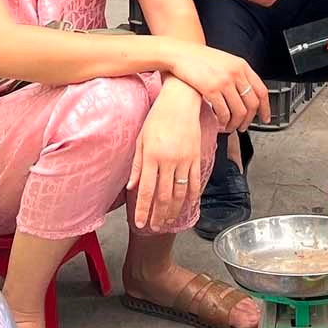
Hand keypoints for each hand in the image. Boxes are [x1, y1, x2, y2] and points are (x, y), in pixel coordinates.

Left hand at [129, 89, 205, 229]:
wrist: (181, 100)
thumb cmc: (158, 117)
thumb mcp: (141, 138)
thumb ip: (137, 164)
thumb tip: (131, 186)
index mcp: (152, 156)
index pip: (146, 190)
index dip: (144, 209)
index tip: (141, 223)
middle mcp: (168, 160)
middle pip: (164, 196)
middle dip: (159, 215)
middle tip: (155, 227)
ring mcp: (184, 160)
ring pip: (180, 193)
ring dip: (174, 210)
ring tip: (168, 222)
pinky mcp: (196, 157)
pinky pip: (194, 182)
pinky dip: (191, 198)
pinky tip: (187, 206)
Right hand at [167, 42, 271, 131]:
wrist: (180, 53)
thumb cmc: (199, 58)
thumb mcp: (225, 61)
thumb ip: (237, 74)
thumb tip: (245, 94)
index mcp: (241, 66)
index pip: (261, 91)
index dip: (266, 108)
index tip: (265, 118)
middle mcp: (236, 73)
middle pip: (252, 104)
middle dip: (249, 120)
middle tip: (243, 127)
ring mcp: (224, 81)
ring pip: (239, 111)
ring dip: (235, 124)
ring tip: (230, 127)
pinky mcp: (211, 89)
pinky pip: (223, 112)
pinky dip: (223, 121)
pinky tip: (220, 123)